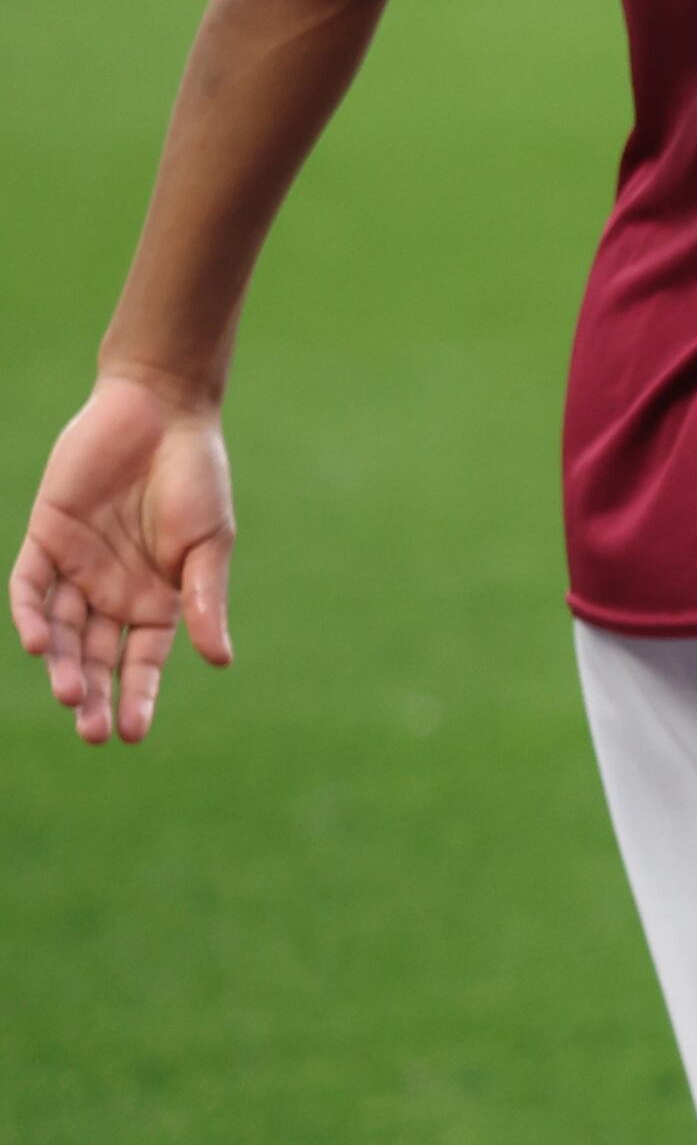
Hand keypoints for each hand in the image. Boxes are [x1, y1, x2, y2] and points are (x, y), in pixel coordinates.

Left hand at [12, 372, 234, 743]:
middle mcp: (112, 591)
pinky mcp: (45, 538)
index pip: (141, 660)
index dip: (136, 696)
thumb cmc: (197, 475)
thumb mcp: (211, 543)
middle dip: (93, 696)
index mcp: (157, 598)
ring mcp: (76, 567)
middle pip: (96, 657)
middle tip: (91, 732)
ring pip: (62, 632)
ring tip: (71, 694)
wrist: (161, 410)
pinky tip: (42, 642)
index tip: (132, 733)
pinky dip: (33, 616)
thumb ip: (205, 599)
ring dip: (64, 664)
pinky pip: (31, 587)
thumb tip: (218, 661)